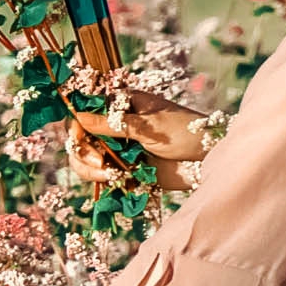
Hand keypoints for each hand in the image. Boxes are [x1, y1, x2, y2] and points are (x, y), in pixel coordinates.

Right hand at [68, 103, 209, 195]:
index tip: (79, 137)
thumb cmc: (186, 132)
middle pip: (81, 137)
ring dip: (91, 169)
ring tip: (110, 175)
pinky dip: (103, 181)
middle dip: (83, 151)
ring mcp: (119, 148)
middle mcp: (116, 125)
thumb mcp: (150, 126)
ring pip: (87, 159)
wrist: (209, 160)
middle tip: (100, 164)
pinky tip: (118, 180)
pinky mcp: (126, 170)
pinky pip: (103, 177)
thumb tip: (78, 115)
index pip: (85, 110)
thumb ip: (113, 124)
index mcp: (122, 104)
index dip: (77, 124)